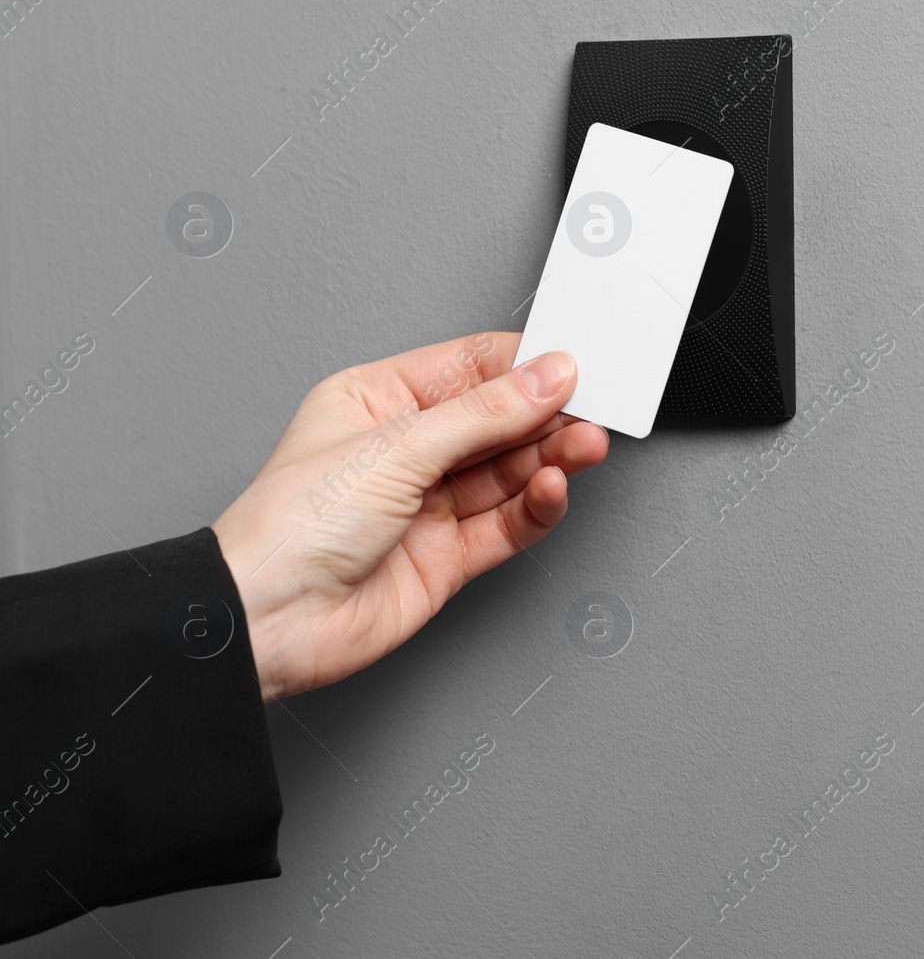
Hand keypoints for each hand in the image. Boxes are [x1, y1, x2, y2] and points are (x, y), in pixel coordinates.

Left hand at [212, 333, 607, 701]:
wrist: (266, 623)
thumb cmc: (289, 530)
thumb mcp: (396, 448)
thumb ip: (484, 414)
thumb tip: (545, 377)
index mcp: (376, 402)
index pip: (468, 369)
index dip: (522, 365)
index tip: (571, 363)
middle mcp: (404, 452)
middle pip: (496, 421)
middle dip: (546, 414)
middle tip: (592, 407)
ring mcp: (427, 506)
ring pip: (508, 472)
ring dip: (550, 458)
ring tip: (586, 446)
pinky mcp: (447, 556)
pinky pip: (506, 523)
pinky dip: (536, 506)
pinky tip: (553, 489)